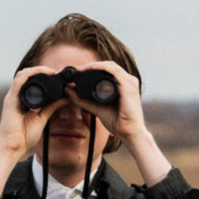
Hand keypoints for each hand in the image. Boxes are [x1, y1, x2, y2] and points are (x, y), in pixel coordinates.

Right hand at [0, 67, 62, 196]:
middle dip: (41, 70)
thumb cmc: (23, 137)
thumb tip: (65, 98)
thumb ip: (52, 107)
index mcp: (22, 100)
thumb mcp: (42, 118)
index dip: (44, 75)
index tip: (58, 76)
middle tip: (57, 72)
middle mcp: (16, 96)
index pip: (31, 81)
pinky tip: (42, 73)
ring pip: (23, 75)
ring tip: (51, 71)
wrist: (12, 148)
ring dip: (37, 70)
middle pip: (27, 75)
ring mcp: (12, 97)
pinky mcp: (10, 100)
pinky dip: (31, 74)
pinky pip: (19, 81)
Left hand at [75, 58, 171, 185]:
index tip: (77, 73)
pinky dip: (100, 68)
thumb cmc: (118, 123)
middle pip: (107, 65)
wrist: (130, 133)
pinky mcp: (128, 86)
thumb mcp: (96, 108)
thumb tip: (68, 90)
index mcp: (123, 85)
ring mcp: (129, 82)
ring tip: (80, 69)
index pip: (107, 70)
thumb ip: (82, 100)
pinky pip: (113, 70)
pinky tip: (89, 70)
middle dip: (90, 66)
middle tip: (76, 70)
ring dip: (93, 65)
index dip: (92, 69)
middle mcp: (128, 81)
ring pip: (109, 65)